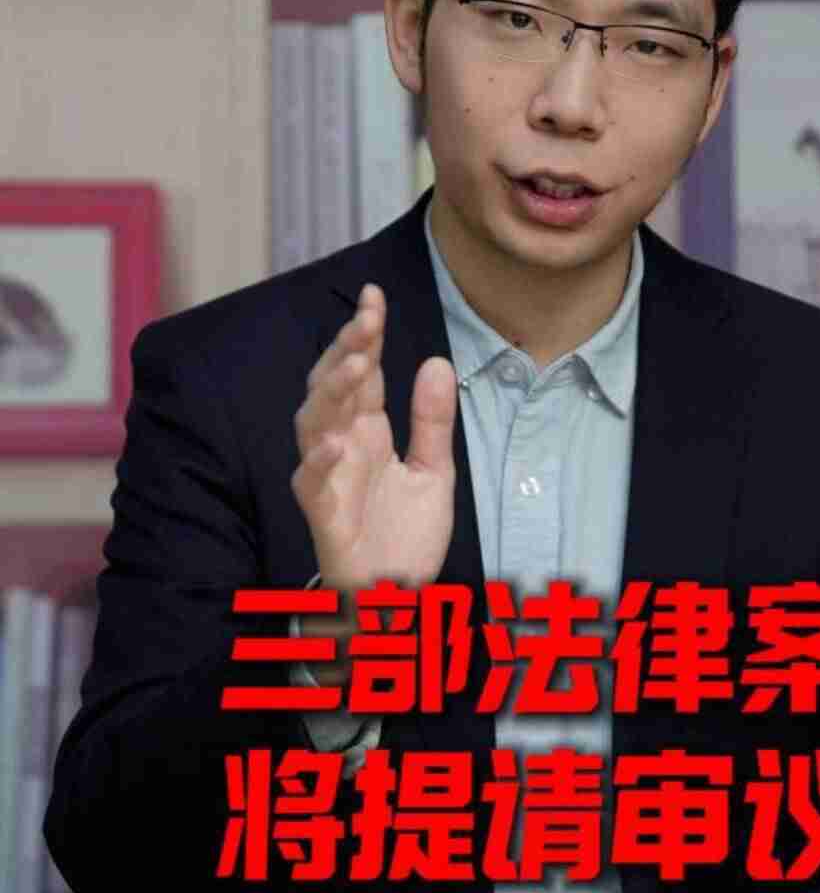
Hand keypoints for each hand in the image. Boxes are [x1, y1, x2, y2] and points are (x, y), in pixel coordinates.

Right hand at [291, 283, 457, 617]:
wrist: (396, 596)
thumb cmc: (406, 536)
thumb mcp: (434, 471)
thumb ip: (434, 421)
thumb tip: (436, 361)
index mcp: (370, 431)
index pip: (364, 374)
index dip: (365, 336)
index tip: (374, 297)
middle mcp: (343, 447)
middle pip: (334, 388)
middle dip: (346, 351)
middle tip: (366, 320)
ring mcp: (329, 478)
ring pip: (313, 424)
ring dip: (332, 394)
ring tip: (358, 365)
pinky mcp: (324, 515)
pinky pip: (310, 484)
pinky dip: (319, 462)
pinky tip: (337, 442)